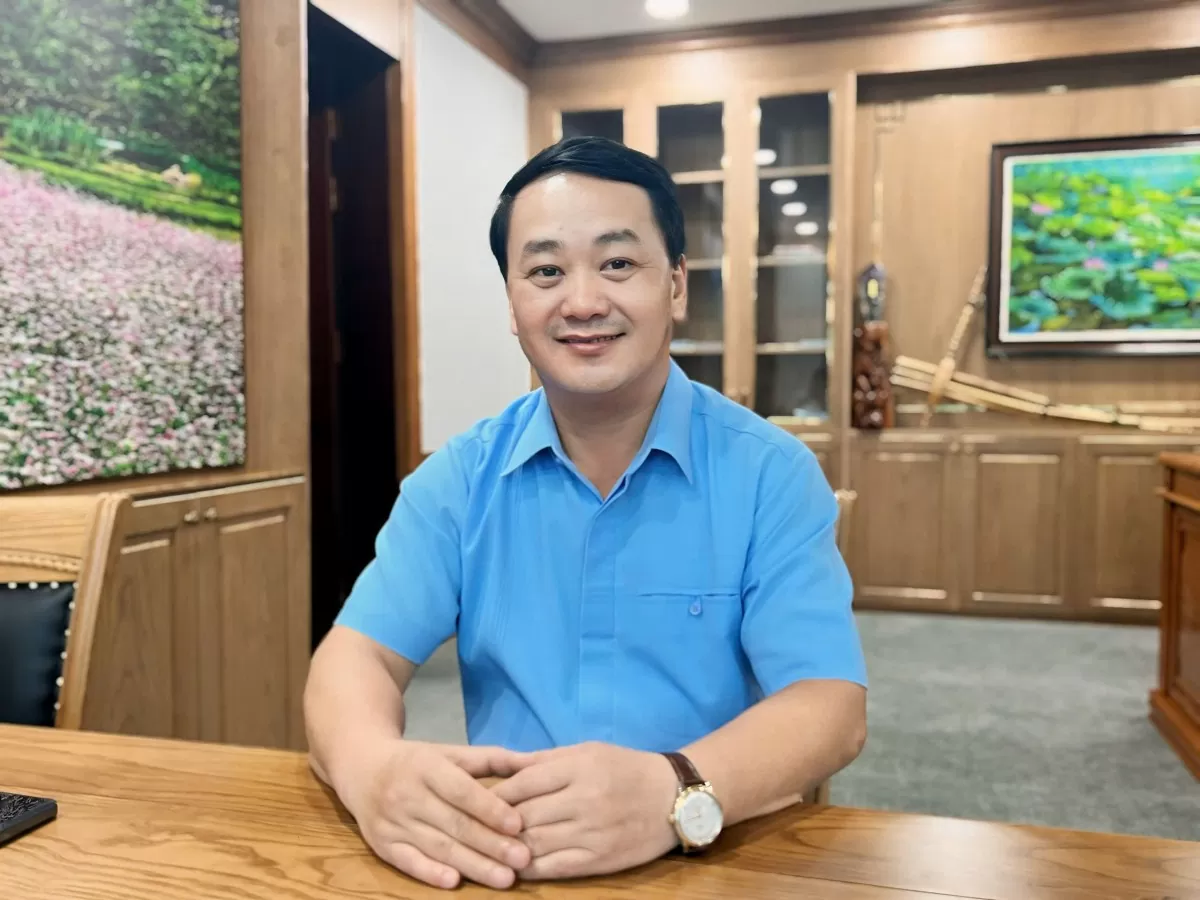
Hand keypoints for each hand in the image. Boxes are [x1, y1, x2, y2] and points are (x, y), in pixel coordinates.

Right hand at [337, 739, 533, 889]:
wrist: (361, 767)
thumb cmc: (417, 760)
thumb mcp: (450, 752)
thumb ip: (491, 759)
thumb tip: (534, 763)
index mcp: (426, 766)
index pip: (461, 790)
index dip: (490, 809)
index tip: (519, 825)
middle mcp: (406, 794)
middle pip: (453, 824)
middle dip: (490, 844)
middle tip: (523, 859)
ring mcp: (391, 821)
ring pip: (437, 847)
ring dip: (472, 865)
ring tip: (505, 878)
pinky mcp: (380, 844)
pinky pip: (408, 862)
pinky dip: (430, 874)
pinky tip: (455, 884)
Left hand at [491, 742, 679, 879]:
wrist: (673, 796)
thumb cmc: (626, 767)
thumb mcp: (587, 751)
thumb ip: (543, 759)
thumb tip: (500, 765)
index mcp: (578, 767)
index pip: (522, 783)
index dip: (494, 795)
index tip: (474, 801)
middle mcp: (583, 799)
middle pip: (524, 815)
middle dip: (494, 823)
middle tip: (472, 828)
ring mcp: (591, 832)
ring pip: (534, 843)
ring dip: (507, 848)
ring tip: (486, 849)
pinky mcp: (599, 859)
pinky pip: (554, 867)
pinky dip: (529, 869)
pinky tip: (514, 866)